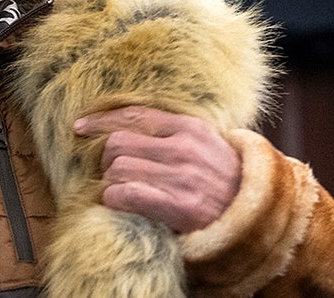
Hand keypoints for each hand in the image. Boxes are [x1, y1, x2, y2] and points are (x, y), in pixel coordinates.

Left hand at [73, 106, 239, 232]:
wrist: (254, 218)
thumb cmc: (221, 181)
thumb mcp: (204, 144)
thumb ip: (170, 132)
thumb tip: (120, 126)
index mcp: (190, 127)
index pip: (133, 115)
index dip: (100, 120)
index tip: (79, 127)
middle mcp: (185, 149)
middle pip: (117, 144)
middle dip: (107, 159)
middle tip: (113, 172)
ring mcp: (182, 178)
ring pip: (117, 169)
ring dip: (111, 182)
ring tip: (125, 192)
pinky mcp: (178, 207)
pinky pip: (123, 194)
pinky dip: (115, 199)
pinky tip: (123, 203)